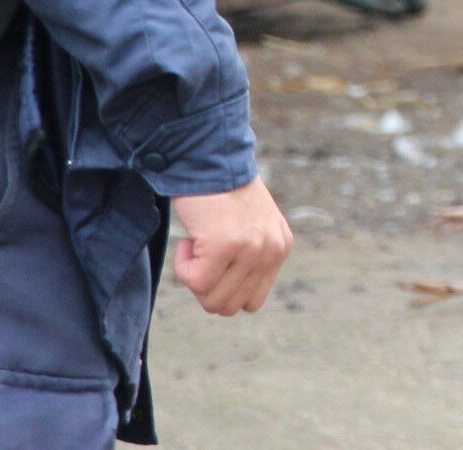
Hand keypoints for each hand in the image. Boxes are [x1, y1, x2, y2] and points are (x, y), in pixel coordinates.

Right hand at [170, 178, 292, 314]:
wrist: (206, 156)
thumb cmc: (219, 192)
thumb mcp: (250, 226)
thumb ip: (250, 259)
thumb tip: (230, 301)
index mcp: (280, 247)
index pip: (251, 302)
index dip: (223, 288)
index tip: (215, 260)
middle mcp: (272, 250)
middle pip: (230, 306)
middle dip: (207, 286)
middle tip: (202, 253)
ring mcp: (251, 248)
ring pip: (212, 300)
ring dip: (194, 275)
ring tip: (198, 243)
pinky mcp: (226, 244)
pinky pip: (195, 282)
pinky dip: (182, 265)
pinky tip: (189, 238)